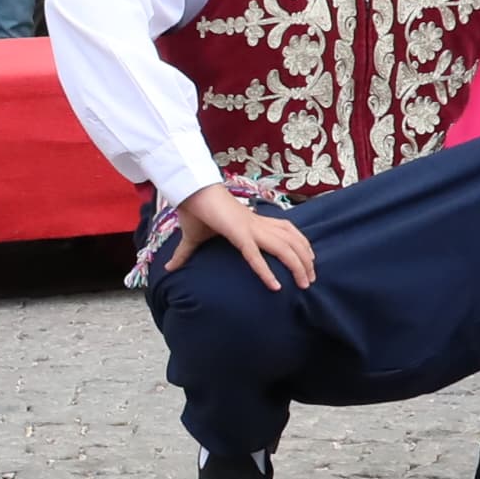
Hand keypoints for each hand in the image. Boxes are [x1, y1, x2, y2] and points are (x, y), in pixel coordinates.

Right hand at [164, 180, 313, 287]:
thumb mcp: (193, 237)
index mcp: (253, 221)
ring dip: (297, 266)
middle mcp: (257, 224)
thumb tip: (168, 268)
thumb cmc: (193, 210)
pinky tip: (275, 287)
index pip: (287, 230)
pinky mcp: (238, 234)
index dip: (302, 244)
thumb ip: (185, 254)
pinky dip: (266, 272)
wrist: (189, 192)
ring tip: (304, 284)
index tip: (310, 260)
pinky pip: (255, 256)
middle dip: (306, 260)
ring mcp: (250, 228)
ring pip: (284, 248)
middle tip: (311, 279)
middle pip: (293, 241)